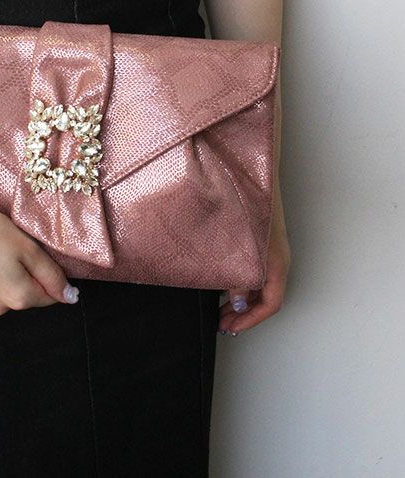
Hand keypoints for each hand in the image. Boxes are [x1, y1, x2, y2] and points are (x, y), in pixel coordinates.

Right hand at [0, 189, 79, 315]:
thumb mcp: (25, 246)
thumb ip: (50, 274)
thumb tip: (70, 297)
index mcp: (18, 298)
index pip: (51, 295)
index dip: (52, 272)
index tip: (41, 251)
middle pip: (29, 292)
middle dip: (29, 271)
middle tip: (17, 242)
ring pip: (8, 287)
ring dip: (10, 270)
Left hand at [219, 179, 290, 334]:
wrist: (250, 172)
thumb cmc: (247, 204)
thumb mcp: (241, 247)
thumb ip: (239, 276)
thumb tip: (239, 301)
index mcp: (276, 261)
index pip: (271, 303)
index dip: (251, 319)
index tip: (230, 327)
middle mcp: (277, 258)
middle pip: (267, 297)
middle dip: (245, 314)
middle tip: (223, 323)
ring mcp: (271, 249)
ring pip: (262, 285)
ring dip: (244, 301)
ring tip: (222, 309)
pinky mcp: (261, 240)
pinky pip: (258, 271)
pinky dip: (243, 284)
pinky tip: (225, 284)